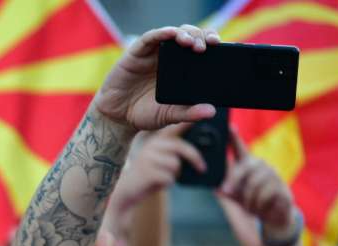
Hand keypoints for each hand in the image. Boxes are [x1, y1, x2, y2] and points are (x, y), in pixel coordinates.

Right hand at [94, 25, 217, 130]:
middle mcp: (168, 57)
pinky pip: (150, 37)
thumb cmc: (144, 114)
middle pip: (189, 36)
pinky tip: (170, 34)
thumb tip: (211, 112)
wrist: (117, 118)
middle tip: (207, 46)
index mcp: (181, 68)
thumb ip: (189, 113)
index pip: (200, 48)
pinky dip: (161, 33)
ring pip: (172, 33)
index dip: (210, 43)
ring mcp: (153, 53)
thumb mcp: (170, 115)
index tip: (220, 46)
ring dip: (184, 33)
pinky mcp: (137, 52)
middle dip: (200, 36)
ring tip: (191, 42)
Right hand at [111, 124, 205, 212]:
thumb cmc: (150, 176)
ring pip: (175, 164)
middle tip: (203, 169)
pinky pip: (168, 177)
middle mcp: (151, 145)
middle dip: (195, 158)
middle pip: (180, 147)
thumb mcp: (162, 161)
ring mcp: (147, 158)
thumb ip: (176, 153)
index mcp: (157, 140)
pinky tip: (158, 184)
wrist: (127, 193)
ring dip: (175, 175)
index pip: (176, 127)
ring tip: (165, 177)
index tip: (204, 114)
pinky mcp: (146, 171)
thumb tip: (198, 154)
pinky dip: (168, 184)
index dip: (189, 121)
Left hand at [218, 126, 297, 237]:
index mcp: (248, 168)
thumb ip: (226, 191)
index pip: (240, 150)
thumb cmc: (252, 204)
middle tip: (227, 192)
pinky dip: (260, 205)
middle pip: (247, 167)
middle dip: (235, 180)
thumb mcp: (235, 197)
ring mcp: (275, 177)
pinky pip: (269, 194)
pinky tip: (260, 210)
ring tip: (248, 207)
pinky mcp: (284, 190)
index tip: (229, 127)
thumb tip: (216, 187)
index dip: (234, 138)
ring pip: (257, 182)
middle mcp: (262, 168)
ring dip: (248, 198)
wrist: (273, 220)